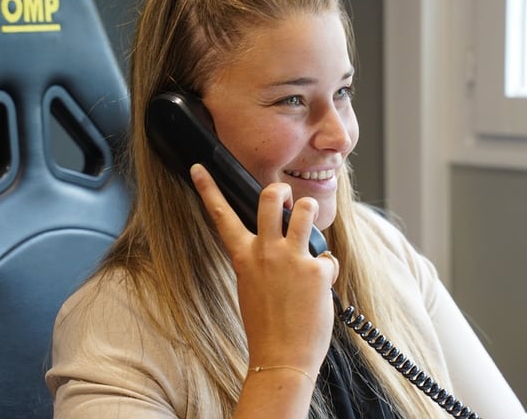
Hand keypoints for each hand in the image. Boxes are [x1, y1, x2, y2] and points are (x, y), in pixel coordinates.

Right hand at [190, 163, 338, 375]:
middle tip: (285, 196)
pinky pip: (327, 257)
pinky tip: (320, 289)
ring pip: (305, 210)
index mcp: (243, 256)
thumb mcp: (250, 286)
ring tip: (309, 225)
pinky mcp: (316, 270)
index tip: (199, 168)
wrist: (282, 358)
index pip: (220, 215)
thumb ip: (258, 259)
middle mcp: (266, 252)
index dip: (208, 188)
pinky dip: (326, 271)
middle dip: (280, 190)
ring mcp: (292, 258)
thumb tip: (276, 242)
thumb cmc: (266, 325)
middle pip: (270, 198)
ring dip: (310, 211)